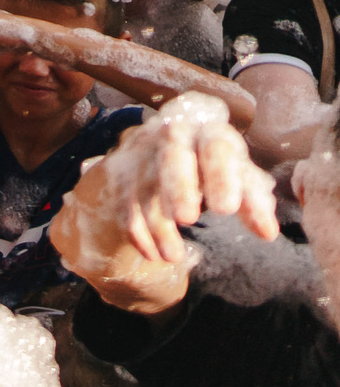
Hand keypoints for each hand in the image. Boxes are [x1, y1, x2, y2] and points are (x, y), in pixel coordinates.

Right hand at [50, 101, 275, 275]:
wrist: (169, 144)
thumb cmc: (214, 165)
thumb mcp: (238, 175)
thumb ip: (254, 200)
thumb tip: (267, 234)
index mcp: (209, 130)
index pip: (217, 147)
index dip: (220, 176)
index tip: (226, 210)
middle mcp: (171, 134)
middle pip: (172, 156)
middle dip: (178, 187)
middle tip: (188, 219)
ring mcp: (141, 151)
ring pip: (145, 185)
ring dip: (157, 224)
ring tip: (173, 256)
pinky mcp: (120, 171)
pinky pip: (124, 202)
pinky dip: (137, 231)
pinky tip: (153, 254)